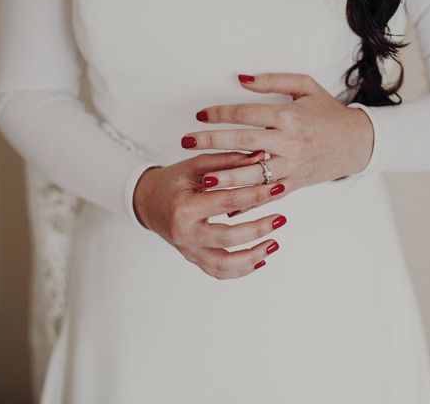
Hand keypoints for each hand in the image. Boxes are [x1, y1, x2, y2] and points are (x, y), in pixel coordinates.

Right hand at [132, 151, 285, 279]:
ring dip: (253, 256)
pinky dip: (241, 270)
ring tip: (274, 243)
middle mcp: (185, 233)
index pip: (226, 202)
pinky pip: (219, 272)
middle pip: (228, 237)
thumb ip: (227, 161)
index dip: (255, 195)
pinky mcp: (193, 259)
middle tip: (281, 218)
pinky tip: (260, 259)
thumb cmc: (174, 181)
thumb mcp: (196, 166)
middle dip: (258, 229)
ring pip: (224, 264)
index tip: (278, 187)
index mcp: (184, 207)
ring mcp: (188, 250)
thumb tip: (261, 157)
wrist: (148, 202)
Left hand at [181, 72, 373, 211]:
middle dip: (212, 142)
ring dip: (226, 177)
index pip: (247, 114)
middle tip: (186, 142)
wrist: (358, 143)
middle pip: (244, 141)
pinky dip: (248, 202)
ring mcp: (292, 166)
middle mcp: (289, 142)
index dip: (220, 113)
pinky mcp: (295, 183)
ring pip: (254, 174)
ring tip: (201, 179)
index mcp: (289, 116)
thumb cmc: (328, 113)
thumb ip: (272, 80)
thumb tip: (241, 78)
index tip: (199, 115)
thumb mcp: (306, 86)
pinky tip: (227, 206)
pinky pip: (267, 194)